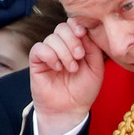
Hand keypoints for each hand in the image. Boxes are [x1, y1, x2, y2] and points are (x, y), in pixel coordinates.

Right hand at [28, 19, 104, 134]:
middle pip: (62, 27)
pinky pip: (39, 48)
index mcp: (77, 44)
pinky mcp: (37, 62)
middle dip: (72, 40)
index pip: (74, 25)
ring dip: (64, 52)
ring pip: (52, 38)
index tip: (83, 34)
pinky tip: (57, 67)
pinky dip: (49, 55)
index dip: (78, 25)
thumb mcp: (96, 68)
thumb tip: (85, 31)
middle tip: (79, 57)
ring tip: (71, 68)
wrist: (70, 110)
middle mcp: (62, 46)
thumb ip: (93, 48)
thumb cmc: (84, 91)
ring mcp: (49, 53)